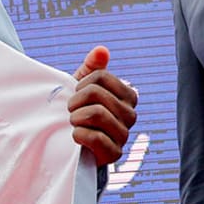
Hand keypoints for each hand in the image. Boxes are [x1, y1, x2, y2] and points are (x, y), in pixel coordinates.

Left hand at [69, 45, 137, 166]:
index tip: (78, 96)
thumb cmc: (80, 113)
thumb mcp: (82, 87)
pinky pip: (95, 137)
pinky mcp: (115, 154)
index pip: (100, 76)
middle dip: (75, 102)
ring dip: (76, 118)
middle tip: (73, 112)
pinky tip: (77, 137)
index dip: (81, 85)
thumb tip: (101, 50)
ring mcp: (125, 135)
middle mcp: (131, 114)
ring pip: (96, 113)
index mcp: (128, 95)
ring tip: (75, 124)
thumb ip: (92, 67)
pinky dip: (79, 135)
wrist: (73, 145)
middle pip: (95, 93)